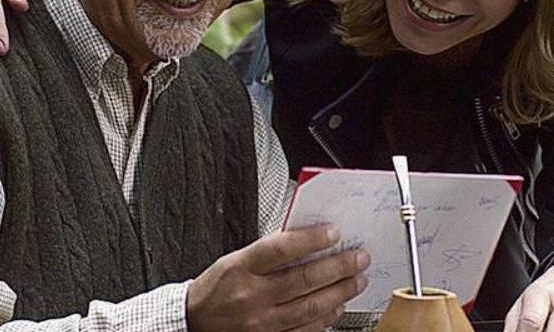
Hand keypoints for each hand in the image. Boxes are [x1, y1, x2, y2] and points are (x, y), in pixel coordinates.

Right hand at [187, 225, 369, 331]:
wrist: (194, 322)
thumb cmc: (216, 288)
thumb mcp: (235, 259)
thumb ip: (268, 250)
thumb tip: (307, 238)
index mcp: (241, 268)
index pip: (281, 249)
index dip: (311, 239)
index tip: (333, 232)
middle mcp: (252, 297)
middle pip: (303, 279)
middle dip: (338, 267)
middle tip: (359, 257)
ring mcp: (261, 323)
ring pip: (310, 307)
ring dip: (340, 292)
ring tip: (357, 280)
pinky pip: (305, 330)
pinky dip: (326, 318)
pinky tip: (337, 306)